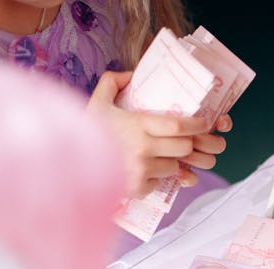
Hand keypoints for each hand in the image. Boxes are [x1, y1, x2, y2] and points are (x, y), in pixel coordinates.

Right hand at [87, 72, 228, 196]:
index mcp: (138, 125)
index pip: (179, 125)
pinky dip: (154, 179)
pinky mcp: (137, 188)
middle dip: (187, 145)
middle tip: (184, 141)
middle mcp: (143, 148)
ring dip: (171, 162)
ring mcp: (141, 170)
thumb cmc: (85, 132)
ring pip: (174, 167)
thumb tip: (131, 74)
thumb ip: (112, 81)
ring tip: (157, 157)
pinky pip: (158, 183)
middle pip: (184, 148)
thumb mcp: (96, 101)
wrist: (69, 164)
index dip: (197, 125)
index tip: (204, 123)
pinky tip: (142, 172)